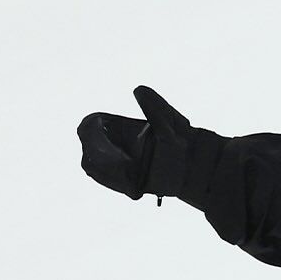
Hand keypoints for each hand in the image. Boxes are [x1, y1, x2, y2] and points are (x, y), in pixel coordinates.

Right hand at [77, 86, 193, 200]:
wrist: (192, 165)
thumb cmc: (181, 137)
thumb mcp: (169, 119)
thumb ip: (154, 106)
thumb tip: (138, 90)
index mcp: (117, 126)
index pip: (89, 127)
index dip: (90, 135)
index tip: (106, 145)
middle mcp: (113, 143)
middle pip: (88, 150)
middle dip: (102, 158)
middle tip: (127, 164)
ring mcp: (117, 162)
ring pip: (94, 168)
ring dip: (109, 174)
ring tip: (134, 175)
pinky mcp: (124, 179)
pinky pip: (110, 183)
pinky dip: (119, 185)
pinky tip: (136, 189)